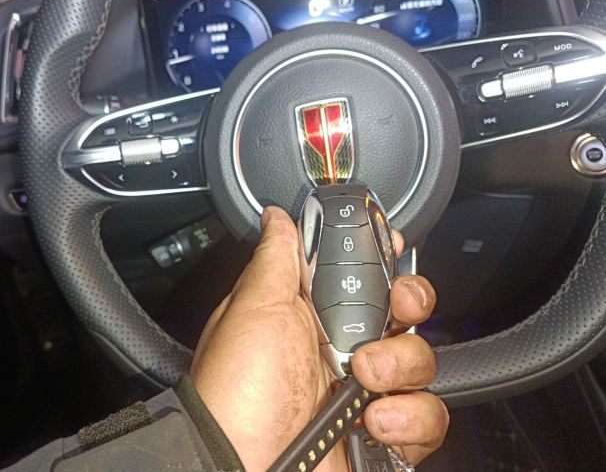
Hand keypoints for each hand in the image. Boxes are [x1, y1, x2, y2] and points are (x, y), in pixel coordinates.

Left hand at [190, 207, 447, 470]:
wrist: (241, 466)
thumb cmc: (237, 390)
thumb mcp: (254, 308)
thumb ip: (276, 258)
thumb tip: (277, 217)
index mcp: (310, 317)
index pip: (361, 277)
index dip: (384, 261)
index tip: (395, 248)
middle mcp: (341, 352)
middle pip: (402, 314)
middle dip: (409, 304)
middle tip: (396, 309)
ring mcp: (363, 395)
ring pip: (421, 363)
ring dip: (401, 366)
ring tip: (365, 379)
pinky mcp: (383, 437)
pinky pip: (426, 419)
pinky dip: (411, 419)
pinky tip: (376, 422)